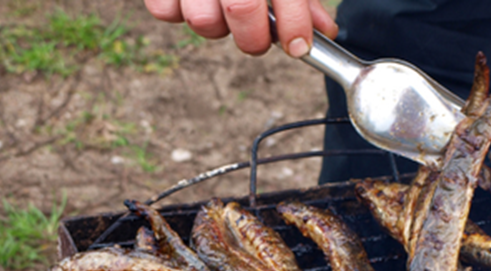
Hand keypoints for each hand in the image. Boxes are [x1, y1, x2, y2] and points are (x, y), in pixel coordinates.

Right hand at [143, 0, 337, 56]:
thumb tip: (324, 28)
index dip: (295, 28)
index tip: (299, 44)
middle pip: (242, 14)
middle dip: (256, 38)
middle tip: (260, 36)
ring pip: (203, 23)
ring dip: (216, 25)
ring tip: (219, 6)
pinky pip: (165, 12)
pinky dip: (178, 11)